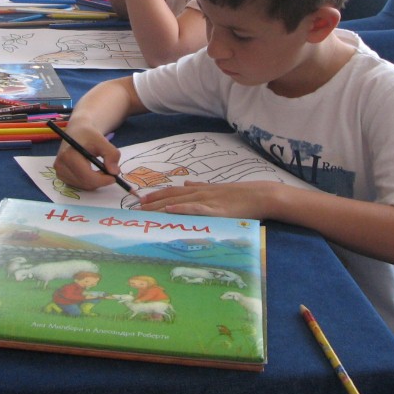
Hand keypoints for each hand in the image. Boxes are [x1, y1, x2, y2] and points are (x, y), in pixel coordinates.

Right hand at [52, 123, 122, 190]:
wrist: (77, 132)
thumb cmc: (88, 135)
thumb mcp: (102, 140)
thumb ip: (111, 154)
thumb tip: (114, 172)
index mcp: (68, 155)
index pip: (86, 175)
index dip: (102, 180)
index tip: (114, 177)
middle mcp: (61, 165)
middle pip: (85, 182)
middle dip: (100, 181)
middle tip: (110, 173)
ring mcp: (59, 172)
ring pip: (83, 186)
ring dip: (95, 181)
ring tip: (101, 169)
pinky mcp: (61, 176)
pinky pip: (79, 185)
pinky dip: (89, 182)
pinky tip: (92, 172)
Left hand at [137, 180, 282, 218]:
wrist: (258, 195)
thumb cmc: (240, 195)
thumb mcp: (217, 189)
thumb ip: (201, 186)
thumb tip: (187, 182)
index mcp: (199, 189)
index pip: (172, 191)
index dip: (155, 195)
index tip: (140, 200)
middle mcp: (199, 193)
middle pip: (170, 197)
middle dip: (151, 203)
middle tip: (134, 209)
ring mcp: (207, 200)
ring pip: (178, 202)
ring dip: (159, 206)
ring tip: (144, 211)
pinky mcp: (215, 210)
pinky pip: (195, 208)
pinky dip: (181, 209)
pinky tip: (170, 210)